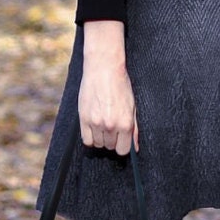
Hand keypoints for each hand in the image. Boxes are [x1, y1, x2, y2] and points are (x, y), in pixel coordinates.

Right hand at [79, 20, 137, 154]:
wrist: (103, 69)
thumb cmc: (121, 86)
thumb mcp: (133, 107)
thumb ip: (134, 129)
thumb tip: (135, 148)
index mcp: (125, 124)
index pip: (123, 150)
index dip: (122, 145)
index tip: (120, 139)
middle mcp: (110, 126)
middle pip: (110, 147)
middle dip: (112, 140)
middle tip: (111, 126)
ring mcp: (96, 123)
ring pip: (98, 144)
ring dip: (101, 138)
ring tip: (102, 123)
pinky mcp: (83, 118)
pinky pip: (86, 140)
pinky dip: (90, 136)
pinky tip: (94, 127)